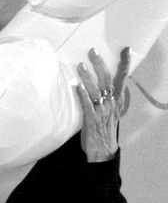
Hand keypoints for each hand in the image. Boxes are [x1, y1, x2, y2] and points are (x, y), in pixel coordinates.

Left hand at [75, 46, 130, 162]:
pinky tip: (77, 87)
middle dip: (100, 64)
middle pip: (107, 81)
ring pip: (96, 91)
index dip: (124, 65)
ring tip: (81, 65)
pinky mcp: (91, 120)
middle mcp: (111, 104)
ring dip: (88, 77)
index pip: (122, 79)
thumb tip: (96, 82)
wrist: (102, 152)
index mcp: (116, 101)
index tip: (125, 50)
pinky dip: (83, 95)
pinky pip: (87, 105)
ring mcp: (102, 112)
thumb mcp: (108, 111)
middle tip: (92, 51)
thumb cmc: (102, 129)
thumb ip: (105, 97)